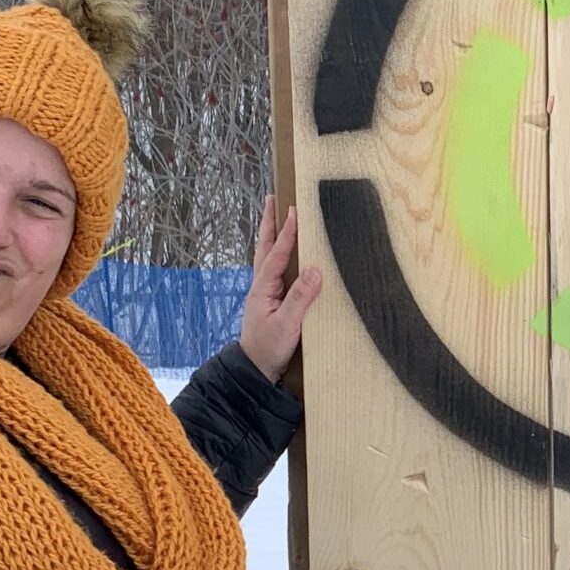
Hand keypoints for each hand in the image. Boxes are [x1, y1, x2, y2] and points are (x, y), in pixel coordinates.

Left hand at [238, 195, 322, 384]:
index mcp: (264, 288)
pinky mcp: (271, 300)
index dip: (287, 232)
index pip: (277, 254)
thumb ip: (300, 298)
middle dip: (270, 223)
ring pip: (268, 256)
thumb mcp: (287, 325)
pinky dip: (278, 253)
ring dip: (273, 235)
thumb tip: (315, 269)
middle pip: (265, 248)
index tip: (294, 210)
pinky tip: (286, 253)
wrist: (254, 370)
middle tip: (272, 199)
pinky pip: (275, 269)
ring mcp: (265, 292)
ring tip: (277, 216)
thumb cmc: (269, 348)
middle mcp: (262, 285)